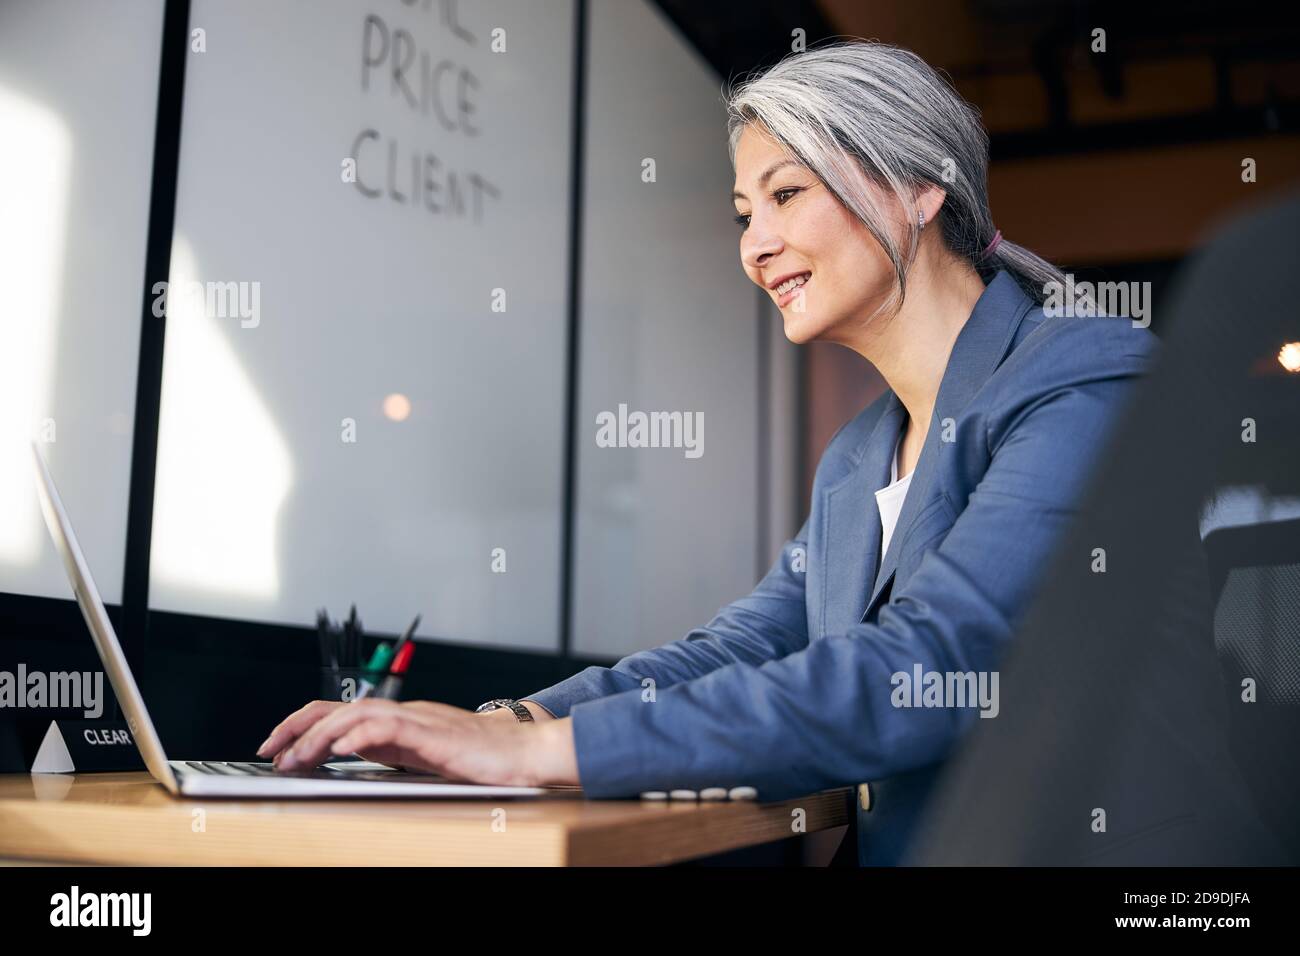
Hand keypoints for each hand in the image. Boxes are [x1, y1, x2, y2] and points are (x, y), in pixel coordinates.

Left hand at [256, 698, 577, 786]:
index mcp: (395, 719)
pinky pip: (387, 727)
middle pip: (336, 708)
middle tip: (269, 752)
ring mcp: (416, 720)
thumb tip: (343, 756)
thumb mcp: (419, 754)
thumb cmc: (476, 756)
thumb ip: (386, 749)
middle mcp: (401, 712)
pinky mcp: (432, 734)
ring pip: (354, 716)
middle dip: (296, 728)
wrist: (520, 751)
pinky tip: (338, 749)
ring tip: (295, 758)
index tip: (274, 747)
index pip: (337, 713)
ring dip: (319, 737)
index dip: (301, 725)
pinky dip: (358, 735)